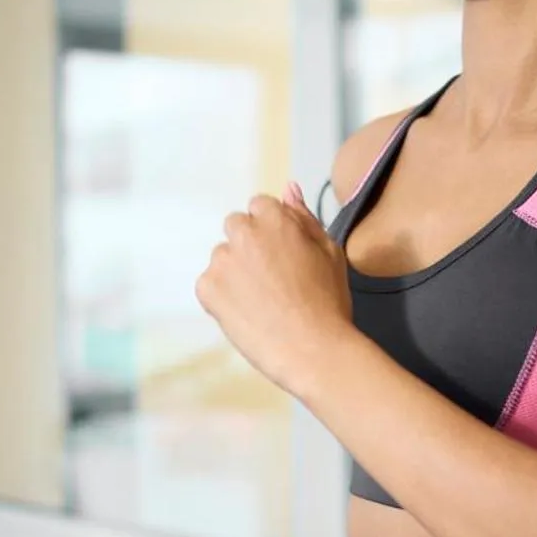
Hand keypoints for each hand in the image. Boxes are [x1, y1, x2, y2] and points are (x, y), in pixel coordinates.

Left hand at [195, 183, 353, 397]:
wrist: (313, 349)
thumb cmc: (329, 302)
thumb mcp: (330, 252)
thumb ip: (305, 217)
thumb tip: (288, 188)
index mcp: (275, 219)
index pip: (260, 207)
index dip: (273, 232)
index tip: (284, 256)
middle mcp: (243, 233)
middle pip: (237, 227)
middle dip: (250, 247)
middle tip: (272, 279)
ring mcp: (222, 261)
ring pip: (223, 257)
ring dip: (236, 271)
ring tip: (261, 301)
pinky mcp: (207, 289)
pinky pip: (209, 284)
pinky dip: (222, 296)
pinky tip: (247, 313)